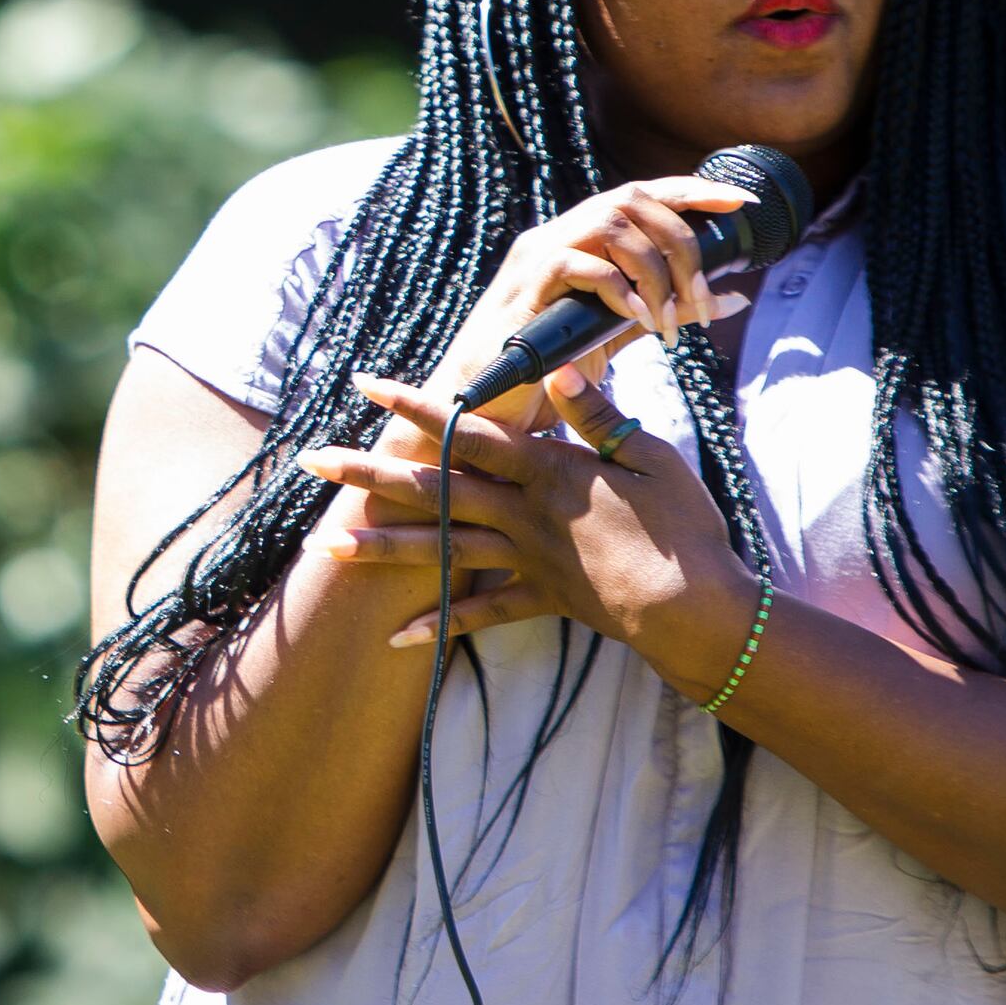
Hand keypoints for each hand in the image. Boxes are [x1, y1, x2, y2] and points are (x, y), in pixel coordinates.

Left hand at [304, 368, 753, 683]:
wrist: (694, 611)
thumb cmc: (681, 528)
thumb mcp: (649, 456)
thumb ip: (598, 416)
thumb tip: (558, 367)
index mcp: (546, 471)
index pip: (467, 431)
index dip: (416, 407)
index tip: (366, 386)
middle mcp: (521, 514)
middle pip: (433, 489)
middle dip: (368, 474)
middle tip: (311, 462)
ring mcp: (525, 560)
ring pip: (439, 551)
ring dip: (379, 548)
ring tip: (323, 546)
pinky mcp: (540, 599)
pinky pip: (481, 615)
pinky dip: (439, 625)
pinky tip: (394, 637)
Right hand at [428, 173, 759, 429]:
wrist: (488, 408)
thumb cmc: (550, 366)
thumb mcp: (621, 330)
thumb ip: (670, 308)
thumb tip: (733, 296)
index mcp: (581, 237)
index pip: (641, 194)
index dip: (691, 190)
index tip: (738, 203)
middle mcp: (558, 234)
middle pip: (633, 201)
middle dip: (681, 244)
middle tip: (699, 299)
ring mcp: (537, 257)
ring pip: (611, 226)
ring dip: (654, 272)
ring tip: (667, 322)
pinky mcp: (525, 288)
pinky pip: (578, 265)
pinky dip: (618, 289)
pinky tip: (638, 320)